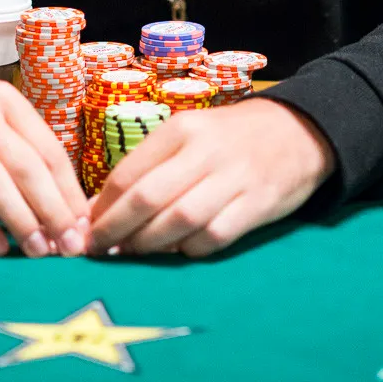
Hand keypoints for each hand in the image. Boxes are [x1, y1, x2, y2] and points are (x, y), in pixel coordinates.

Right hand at [0, 58, 89, 257]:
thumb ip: (17, 144)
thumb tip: (57, 197)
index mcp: (6, 100)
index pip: (49, 149)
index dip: (70, 191)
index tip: (86, 224)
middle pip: (28, 166)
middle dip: (54, 210)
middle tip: (71, 246)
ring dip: (20, 219)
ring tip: (38, 250)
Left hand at [88, 99, 335, 257]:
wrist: (298, 130)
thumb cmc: (230, 136)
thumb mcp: (190, 133)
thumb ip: (151, 165)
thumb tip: (99, 206)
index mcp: (182, 128)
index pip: (128, 172)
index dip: (101, 206)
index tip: (84, 226)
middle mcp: (204, 151)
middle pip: (147, 199)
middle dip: (115, 230)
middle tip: (97, 249)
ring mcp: (233, 178)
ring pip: (178, 222)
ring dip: (148, 245)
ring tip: (132, 252)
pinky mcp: (257, 204)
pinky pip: (214, 237)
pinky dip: (190, 249)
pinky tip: (178, 250)